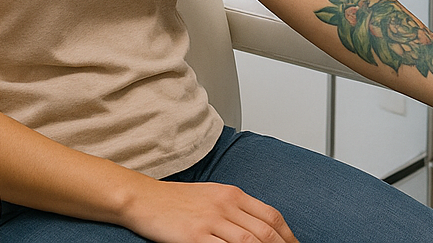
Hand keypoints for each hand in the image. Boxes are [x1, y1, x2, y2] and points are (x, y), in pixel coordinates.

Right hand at [122, 179, 297, 242]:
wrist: (144, 198)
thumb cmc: (176, 199)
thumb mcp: (212, 195)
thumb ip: (236, 207)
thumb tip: (258, 225)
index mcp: (233, 194)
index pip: (271, 216)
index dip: (287, 235)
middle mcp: (226, 205)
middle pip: (265, 231)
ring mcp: (211, 221)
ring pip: (249, 241)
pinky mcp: (195, 236)